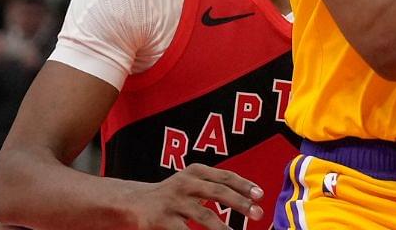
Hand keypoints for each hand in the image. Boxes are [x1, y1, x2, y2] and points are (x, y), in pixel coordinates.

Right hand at [128, 163, 263, 229]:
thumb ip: (214, 186)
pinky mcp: (163, 219)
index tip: (260, 195)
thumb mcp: (191, 182)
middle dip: (240, 203)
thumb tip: (248, 198)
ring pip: (205, 216)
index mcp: (195, 171)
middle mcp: (185, 183)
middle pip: (218, 192)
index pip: (225, 176)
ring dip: (223, 228)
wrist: (135, 202)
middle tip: (258, 214)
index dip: (244, 185)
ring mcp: (174, 202)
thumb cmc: (172, 194)